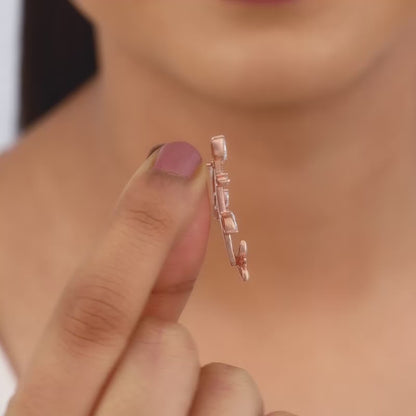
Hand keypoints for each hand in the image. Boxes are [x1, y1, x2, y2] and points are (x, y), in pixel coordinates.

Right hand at [5, 142, 287, 415]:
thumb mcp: (99, 375)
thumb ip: (135, 305)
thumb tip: (183, 216)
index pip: (86, 313)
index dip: (136, 225)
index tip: (180, 156)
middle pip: (160, 346)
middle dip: (167, 330)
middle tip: (160, 336)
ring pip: (227, 384)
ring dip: (214, 387)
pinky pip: (263, 410)